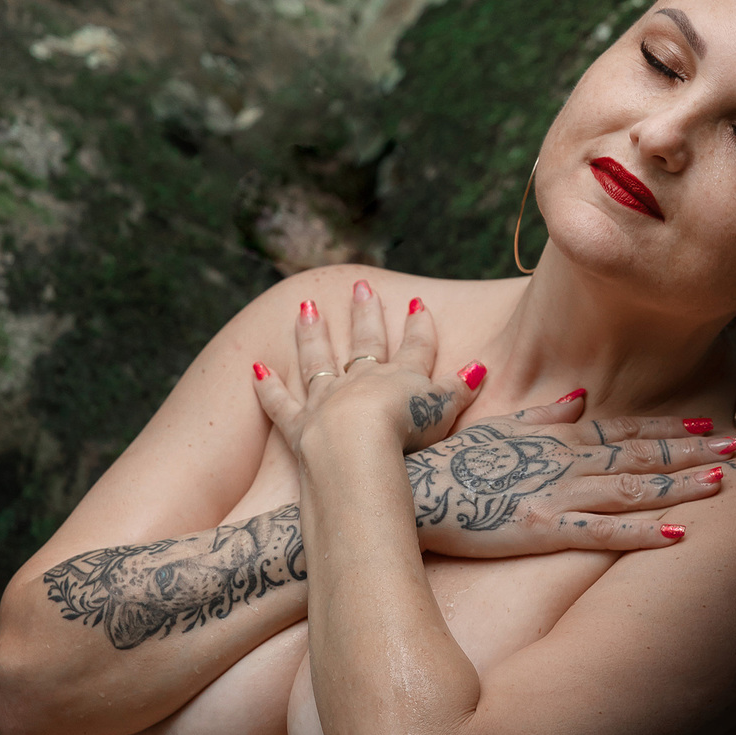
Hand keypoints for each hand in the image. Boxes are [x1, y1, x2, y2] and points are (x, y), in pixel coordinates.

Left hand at [251, 284, 485, 452]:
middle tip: (360, 286)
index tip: (416, 303)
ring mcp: (328, 400)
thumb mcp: (444, 410)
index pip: (416, 347)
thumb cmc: (408, 433)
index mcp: (401, 378)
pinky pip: (281, 403)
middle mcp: (361, 381)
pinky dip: (268, 387)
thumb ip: (460, 389)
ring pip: (319, 360)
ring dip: (313, 333)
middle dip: (366, 314)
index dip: (419, 327)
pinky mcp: (300, 426)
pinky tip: (256, 369)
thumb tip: (480, 367)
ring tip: (307, 306)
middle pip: (365, 342)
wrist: (359, 448)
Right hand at [407, 403, 735, 556]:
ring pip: (631, 486)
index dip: (669, 425)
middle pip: (639, 452)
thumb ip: (543, 414)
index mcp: (555, 436)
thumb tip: (582, 398)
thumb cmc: (446, 459)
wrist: (403, 485)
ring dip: (679, 481)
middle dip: (690, 448)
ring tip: (723, 478)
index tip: (710, 420)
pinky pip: (601, 531)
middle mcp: (564, 459)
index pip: (624, 428)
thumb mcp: (497, 425)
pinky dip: (641, 531)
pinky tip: (677, 533)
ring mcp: (555, 491)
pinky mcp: (541, 526)